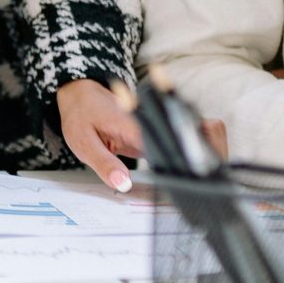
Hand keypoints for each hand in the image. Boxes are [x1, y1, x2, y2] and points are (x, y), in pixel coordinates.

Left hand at [54, 81, 227, 192]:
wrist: (82, 93)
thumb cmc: (81, 114)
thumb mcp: (84, 142)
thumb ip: (104, 163)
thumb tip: (123, 185)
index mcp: (135, 126)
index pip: (166, 146)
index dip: (182, 166)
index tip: (193, 184)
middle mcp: (151, 128)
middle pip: (182, 147)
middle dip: (195, 166)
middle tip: (203, 188)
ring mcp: (154, 132)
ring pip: (181, 149)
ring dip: (189, 166)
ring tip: (201, 186)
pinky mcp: (152, 138)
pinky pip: (170, 151)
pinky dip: (177, 164)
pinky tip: (186, 180)